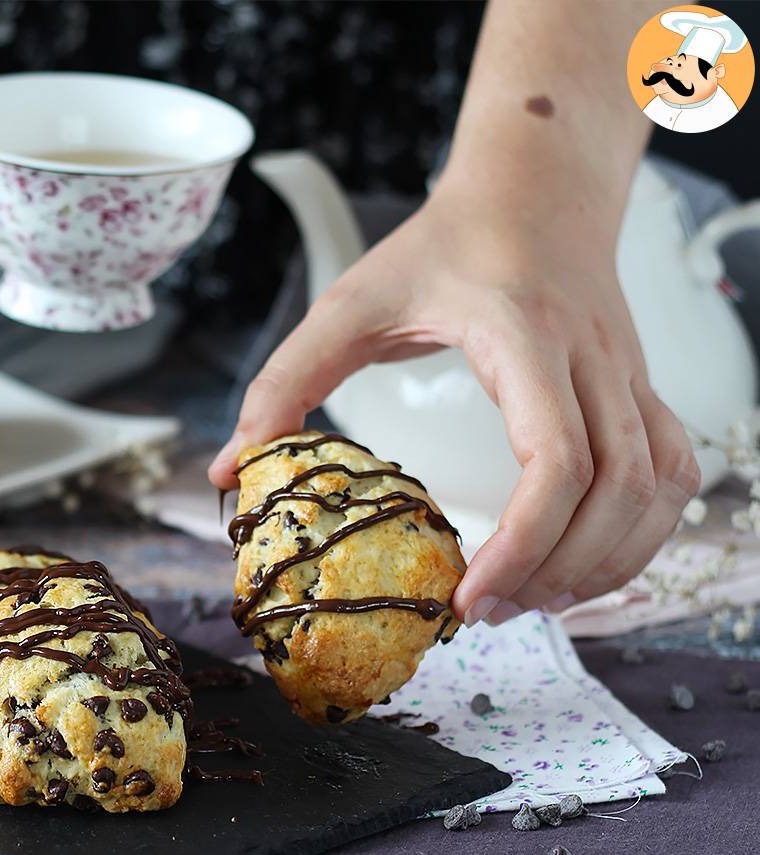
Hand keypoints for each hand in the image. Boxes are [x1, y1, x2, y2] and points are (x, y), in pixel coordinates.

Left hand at [208, 178, 700, 624]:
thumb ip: (285, 380)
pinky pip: (675, 473)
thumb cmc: (442, 244)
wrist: (534, 189)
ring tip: (534, 602)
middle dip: (559, 571)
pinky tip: (588, 564)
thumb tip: (231, 466)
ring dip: (607, 561)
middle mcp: (593, 359)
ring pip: (659, 489)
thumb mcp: (349, 302)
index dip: (523, 543)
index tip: (468, 596)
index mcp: (524, 335)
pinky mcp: (641, 388)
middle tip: (487, 614)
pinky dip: (643, 532)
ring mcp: (629, 374)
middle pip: (618, 490)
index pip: (558, 459)